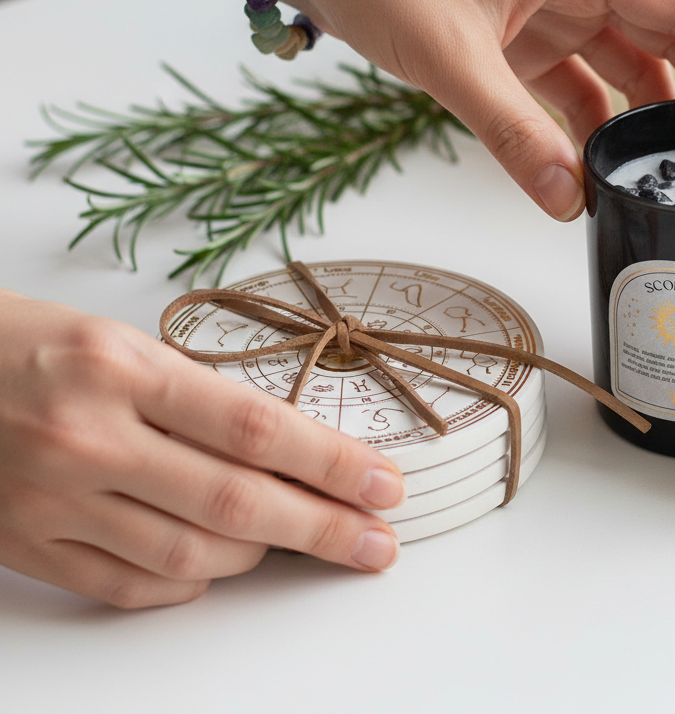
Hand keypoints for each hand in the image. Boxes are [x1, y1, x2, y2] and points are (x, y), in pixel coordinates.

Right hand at [0, 290, 404, 607]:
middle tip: (377, 544)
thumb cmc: (32, 343)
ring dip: (259, 556)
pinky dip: (185, 584)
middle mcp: (88, 438)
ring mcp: (53, 500)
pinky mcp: (27, 544)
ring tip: (300, 543)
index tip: (384, 484)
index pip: (254, 428)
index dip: (332, 463)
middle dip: (322, 528)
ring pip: (186, 556)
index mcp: (121, 370)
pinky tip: (217, 569)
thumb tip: (284, 451)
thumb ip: (197, 398)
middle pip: (234, 501)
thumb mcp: (122, 344)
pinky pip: (125, 587)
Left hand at [285, 0, 674, 221]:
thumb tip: (567, 203)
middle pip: (669, 41)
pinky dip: (590, 126)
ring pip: (624, 67)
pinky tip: (601, 168)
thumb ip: (510, 130)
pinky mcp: (516, 39)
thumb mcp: (450, 53)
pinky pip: (573, 86)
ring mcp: (547, 10)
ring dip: (651, 118)